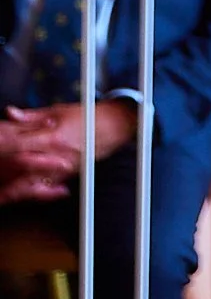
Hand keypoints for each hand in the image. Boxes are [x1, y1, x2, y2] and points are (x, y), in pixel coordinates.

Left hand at [0, 101, 131, 191]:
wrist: (111, 129)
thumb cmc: (84, 117)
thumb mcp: (57, 110)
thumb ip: (31, 116)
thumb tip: (10, 113)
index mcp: (51, 136)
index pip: (19, 143)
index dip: (3, 143)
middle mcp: (55, 155)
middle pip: (21, 165)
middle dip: (5, 164)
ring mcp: (60, 169)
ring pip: (29, 180)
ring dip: (13, 179)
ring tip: (2, 179)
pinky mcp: (64, 177)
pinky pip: (42, 187)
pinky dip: (28, 187)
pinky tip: (18, 185)